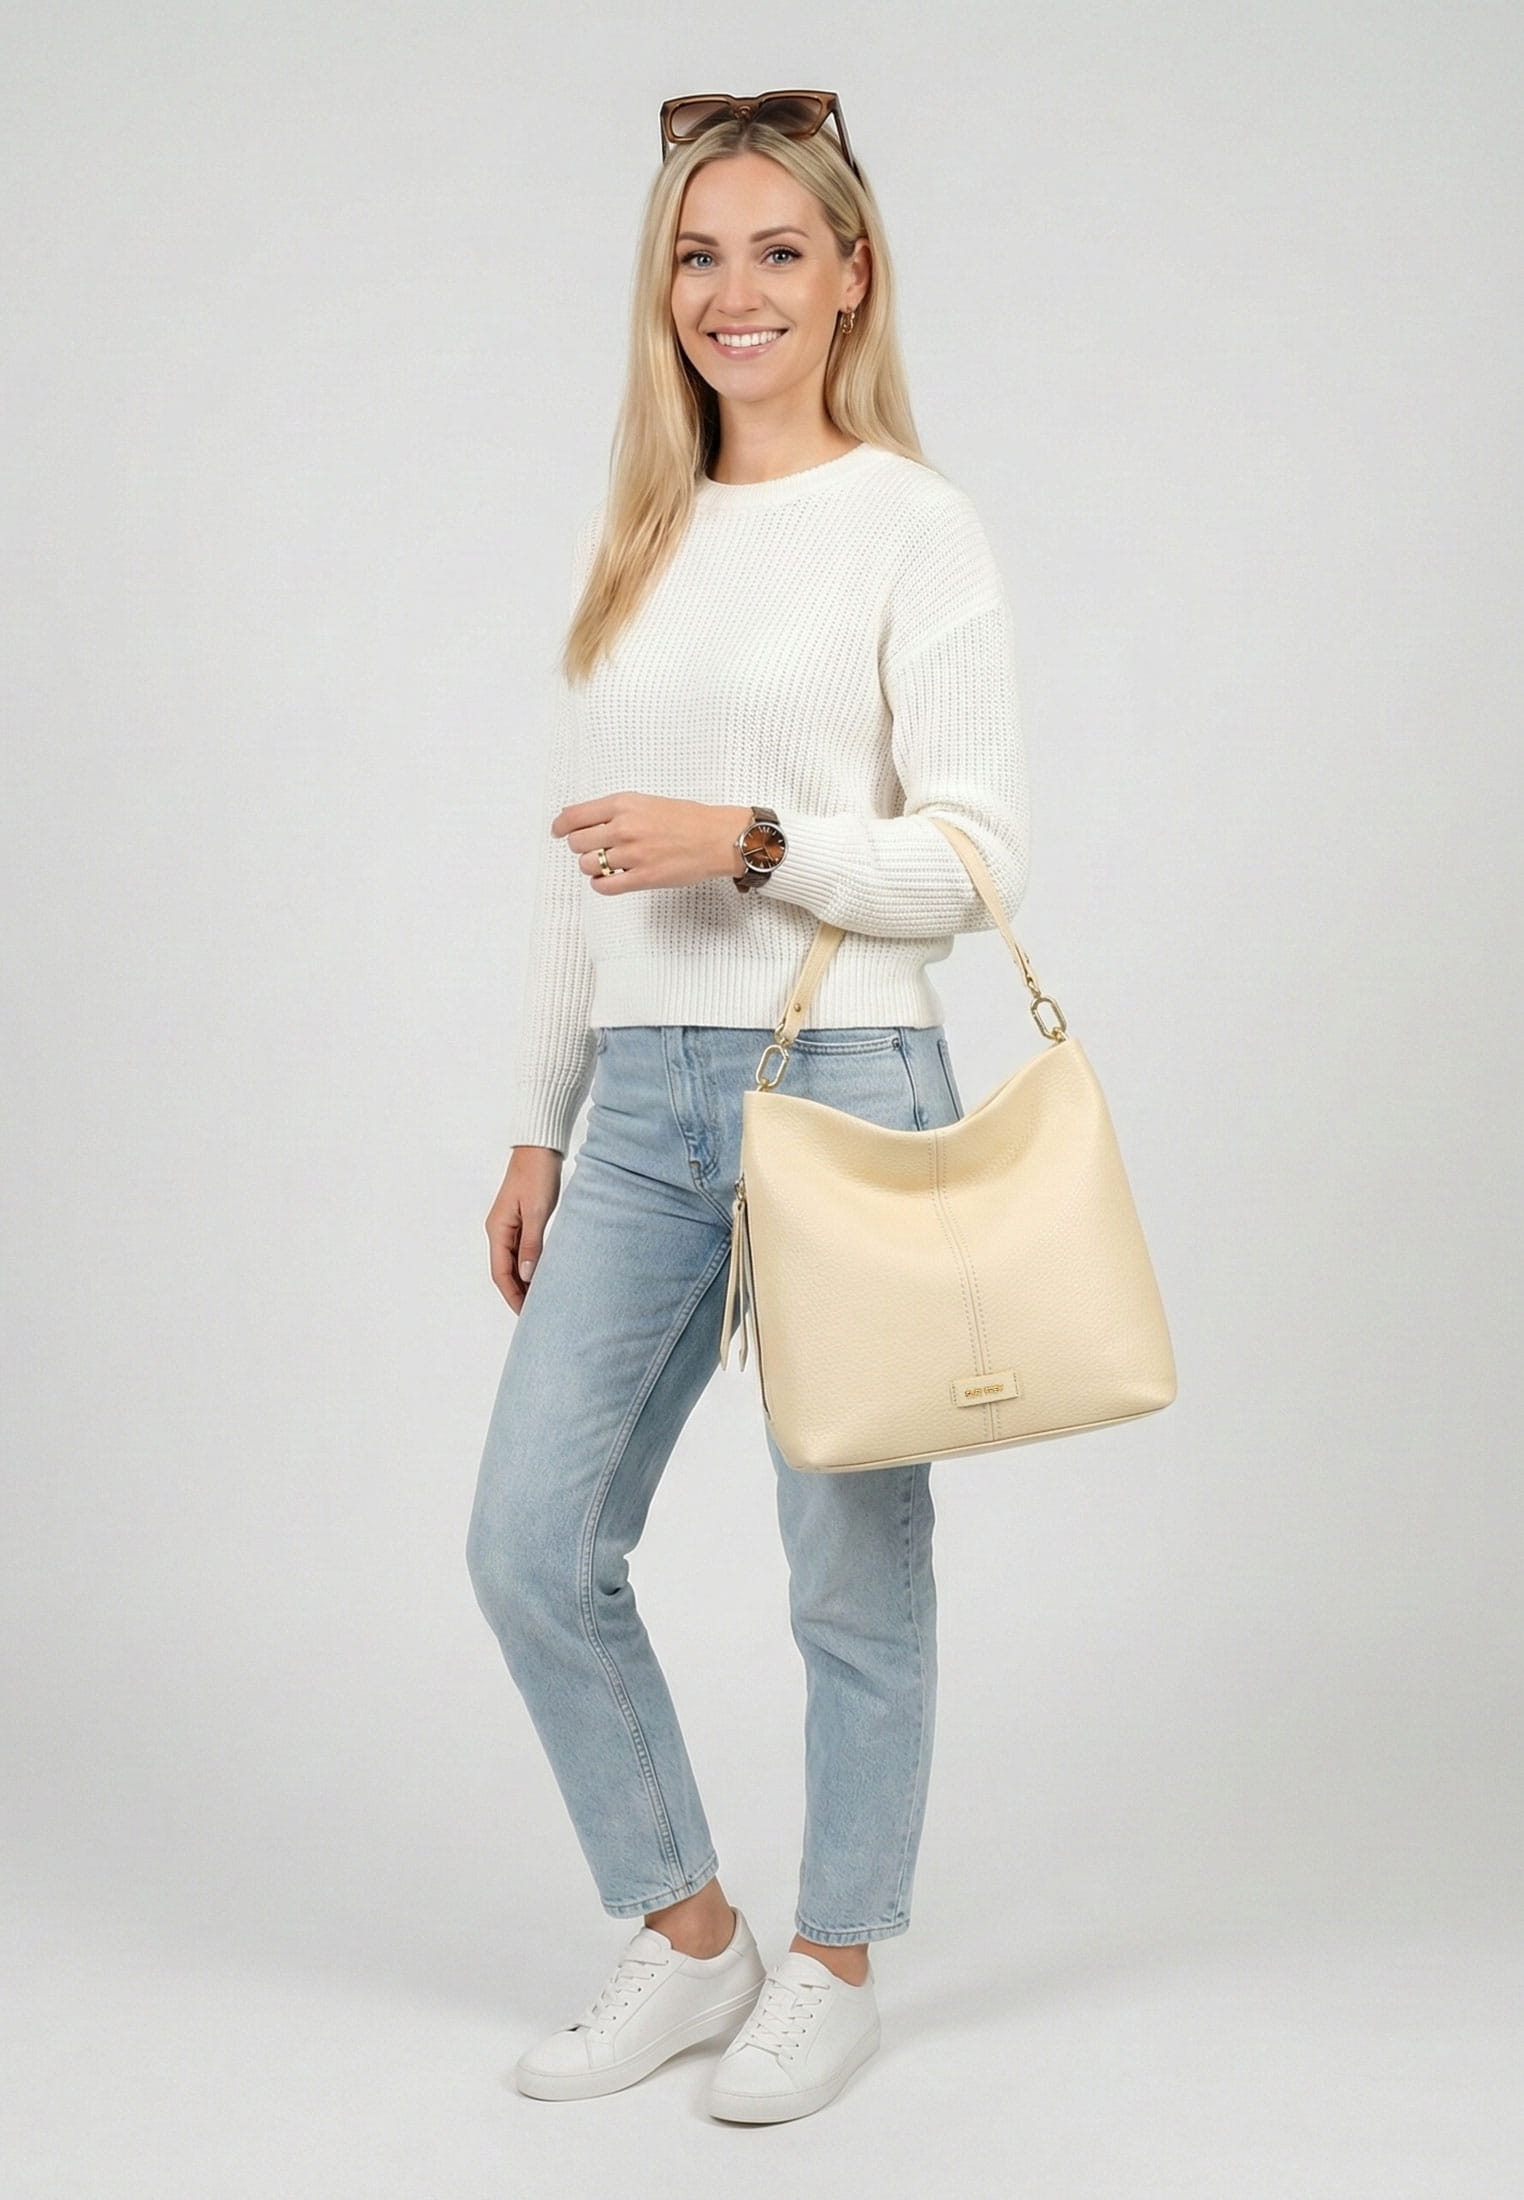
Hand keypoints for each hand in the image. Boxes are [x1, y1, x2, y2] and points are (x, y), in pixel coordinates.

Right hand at [487, 1146, 562, 1310]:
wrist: (540, 1147)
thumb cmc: (537, 1174)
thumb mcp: (538, 1211)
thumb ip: (532, 1244)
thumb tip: (527, 1276)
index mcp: (498, 1230)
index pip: (501, 1273)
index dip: (512, 1295)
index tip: (525, 1314)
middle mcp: (499, 1230)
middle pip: (504, 1271)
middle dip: (517, 1294)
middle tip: (535, 1314)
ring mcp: (508, 1226)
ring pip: (512, 1263)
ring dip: (523, 1282)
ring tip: (540, 1300)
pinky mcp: (520, 1220)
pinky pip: (521, 1251)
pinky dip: (529, 1266)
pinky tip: (541, 1275)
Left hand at [552, 794, 751, 893]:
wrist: (717, 837)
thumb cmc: (686, 819)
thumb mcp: (645, 802)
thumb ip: (612, 810)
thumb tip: (575, 818)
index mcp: (623, 805)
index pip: (574, 816)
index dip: (560, 826)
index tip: (558, 832)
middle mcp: (624, 828)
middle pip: (577, 843)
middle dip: (582, 847)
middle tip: (596, 849)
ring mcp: (632, 854)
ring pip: (587, 866)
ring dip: (593, 867)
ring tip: (611, 863)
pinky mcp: (642, 878)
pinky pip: (604, 886)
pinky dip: (602, 884)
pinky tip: (613, 878)